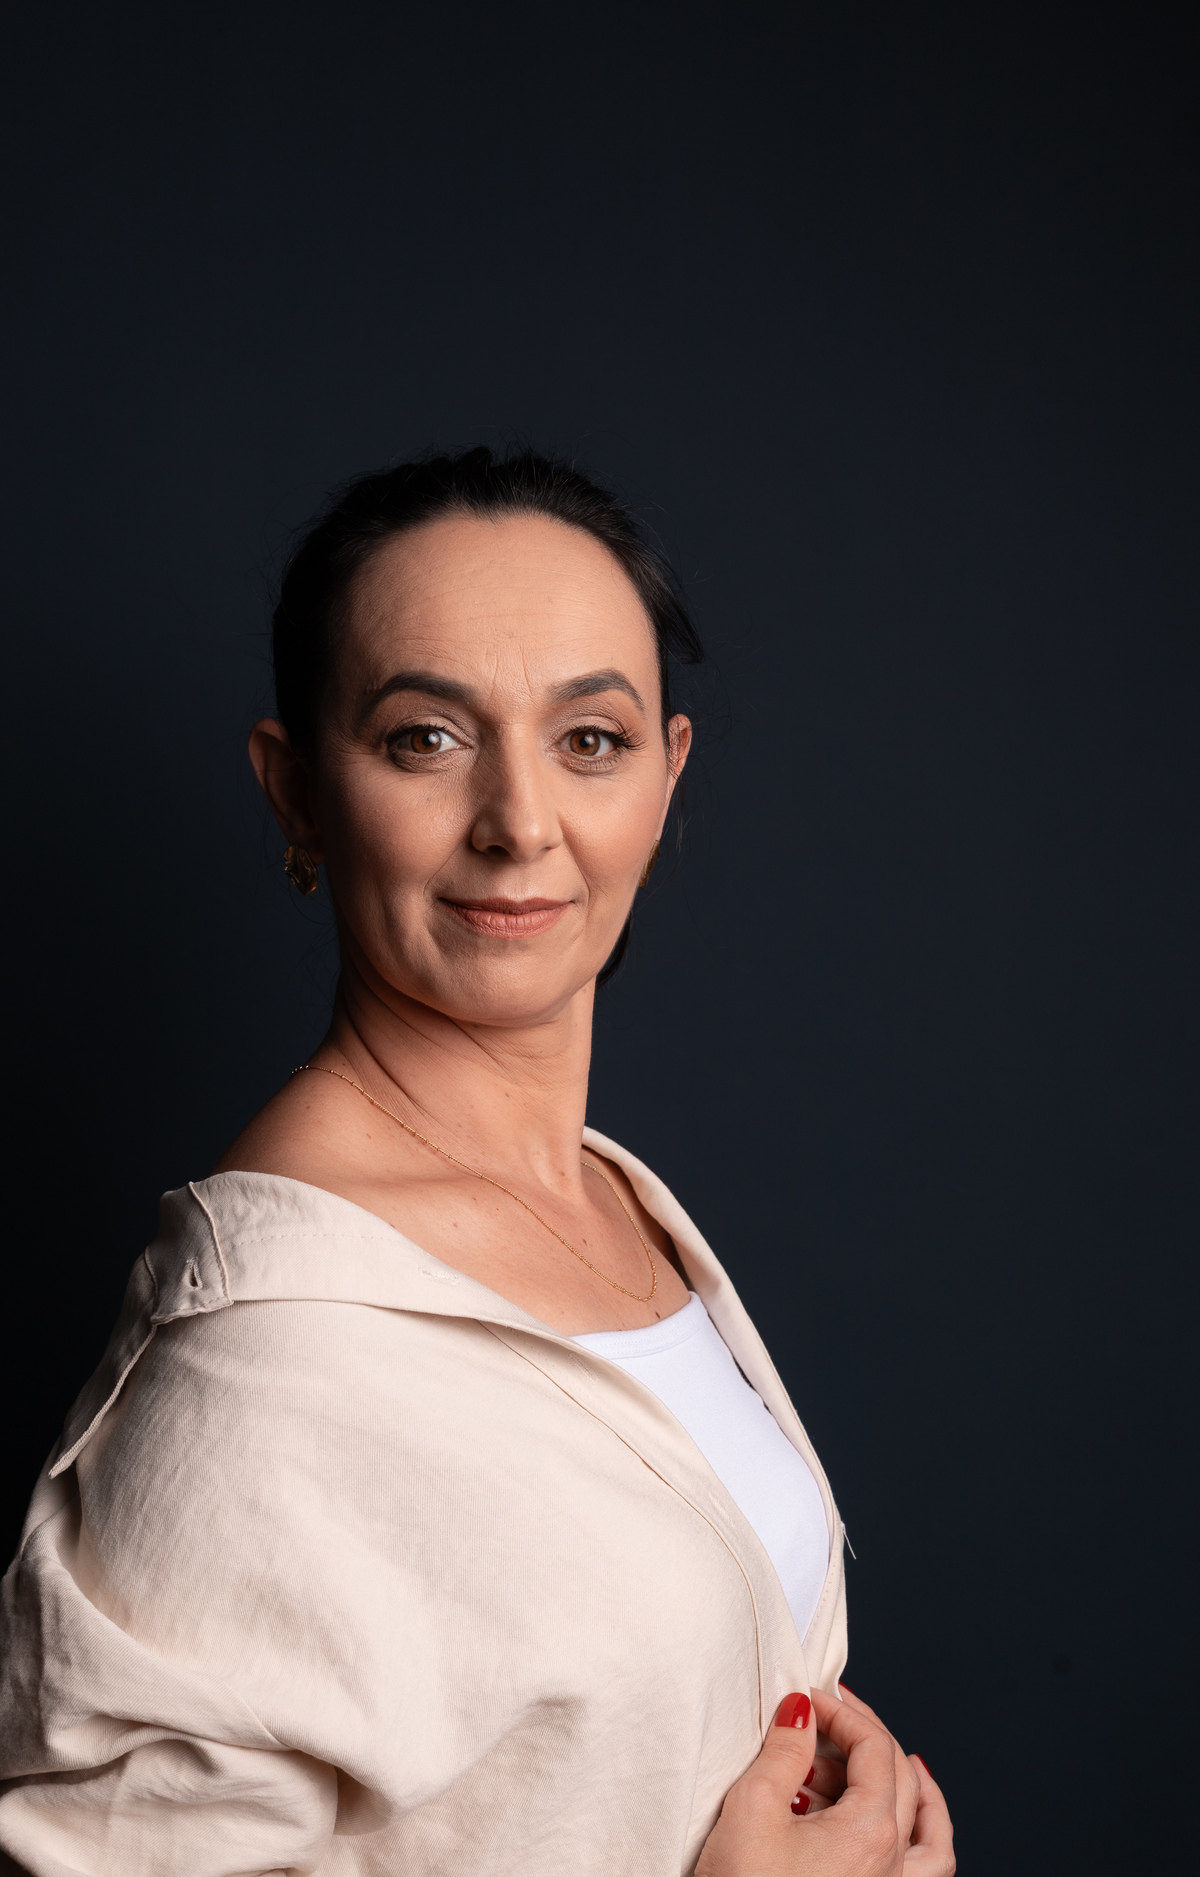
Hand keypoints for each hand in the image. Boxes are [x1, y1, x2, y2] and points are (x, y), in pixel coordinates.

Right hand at [695, 1685, 953, 1875]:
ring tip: (880, 1762)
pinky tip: (897, 1824)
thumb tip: (802, 1710)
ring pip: (929, 1830)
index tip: (808, 1698)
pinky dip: (922, 1835)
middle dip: (862, 1736)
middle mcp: (894, 1867)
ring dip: (907, 1786)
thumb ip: (784, 1750)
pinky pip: (925, 1870)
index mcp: (872, 1834)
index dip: (842, 1711)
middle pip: (901, 1778)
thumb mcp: (752, 1808)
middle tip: (825, 1717)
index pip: (874, 1747)